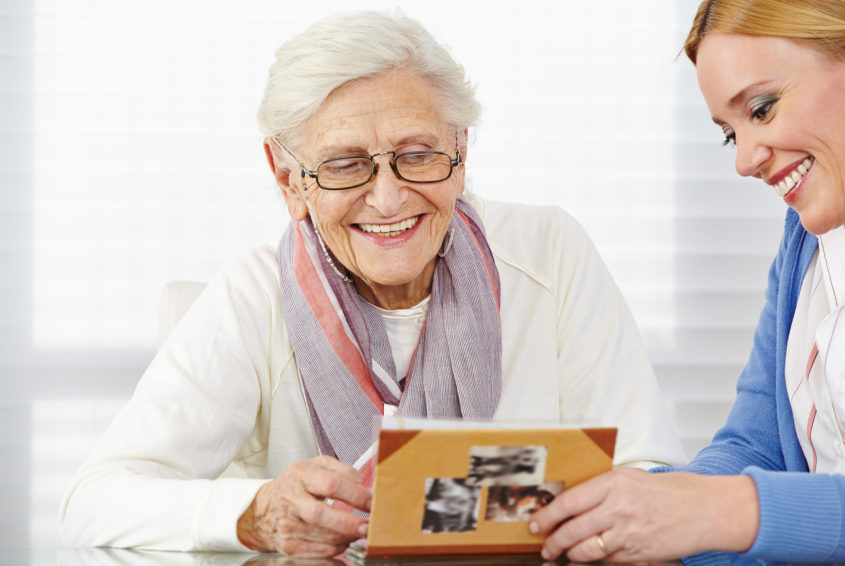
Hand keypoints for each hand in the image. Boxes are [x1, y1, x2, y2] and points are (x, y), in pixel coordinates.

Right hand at [237, 455, 371, 556]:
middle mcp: (290, 498)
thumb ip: (344, 471)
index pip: (331, 484)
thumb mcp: (318, 466)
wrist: (266, 506)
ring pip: (321, 536)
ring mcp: (286, 523)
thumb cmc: (298, 484)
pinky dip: (335, 549)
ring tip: (359, 533)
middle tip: (368, 527)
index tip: (372, 503)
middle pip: (320, 514)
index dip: (355, 495)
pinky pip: (316, 552)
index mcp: (300, 474)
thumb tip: (365, 489)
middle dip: (348, 523)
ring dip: (346, 537)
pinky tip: (344, 542)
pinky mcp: (286, 544)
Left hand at [529, 468, 758, 561]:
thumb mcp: (631, 478)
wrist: (705, 509)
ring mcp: (628, 533)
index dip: (548, 515)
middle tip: (545, 545)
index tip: (536, 522)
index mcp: (613, 484)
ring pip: (585, 550)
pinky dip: (595, 561)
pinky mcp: (638, 553)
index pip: (569, 501)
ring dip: (569, 554)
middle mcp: (618, 508)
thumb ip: (602, 488)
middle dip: (553, 541)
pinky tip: (589, 558)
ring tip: (562, 554)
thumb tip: (571, 501)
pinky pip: (607, 560)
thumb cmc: (669, 492)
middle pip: (572, 529)